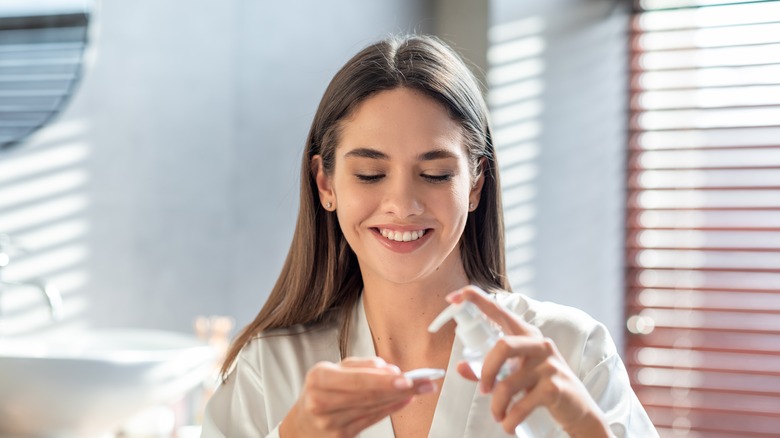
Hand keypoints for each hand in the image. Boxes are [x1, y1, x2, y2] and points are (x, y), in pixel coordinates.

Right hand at [280, 357, 435, 437]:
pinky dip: (390, 409)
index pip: (357, 380)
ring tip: (419, 389)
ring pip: (372, 408)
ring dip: (399, 398)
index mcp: (319, 378)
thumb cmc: (321, 391)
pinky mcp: (342, 435)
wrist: (302, 424)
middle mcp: (322, 402)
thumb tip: (387, 368)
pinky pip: (371, 420)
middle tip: (423, 382)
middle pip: (368, 395)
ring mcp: (331, 422)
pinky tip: (404, 401)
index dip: (383, 380)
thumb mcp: (333, 370)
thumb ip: (361, 366)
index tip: (406, 377)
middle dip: (400, 388)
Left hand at [449, 286, 609, 436]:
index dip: (476, 300)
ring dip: (496, 404)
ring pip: (508, 383)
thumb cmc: (543, 387)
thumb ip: (488, 370)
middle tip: (482, 390)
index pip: (500, 311)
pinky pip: (521, 405)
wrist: (579, 411)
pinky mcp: (555, 387)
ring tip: (498, 415)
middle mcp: (539, 344)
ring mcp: (549, 365)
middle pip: (503, 346)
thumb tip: (461, 367)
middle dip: (485, 371)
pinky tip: (508, 424)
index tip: (454, 298)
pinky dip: (510, 419)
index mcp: (526, 335)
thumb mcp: (516, 374)